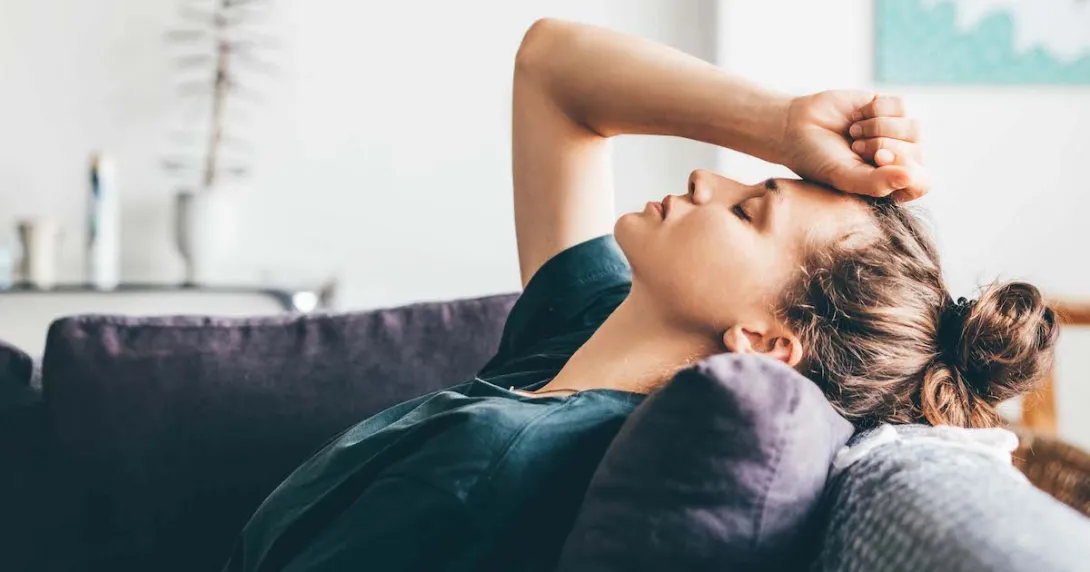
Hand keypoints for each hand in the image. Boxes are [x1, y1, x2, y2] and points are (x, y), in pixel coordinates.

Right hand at [781, 91, 927, 200]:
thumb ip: (877, 183)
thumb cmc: (818, 160)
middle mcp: (898, 160)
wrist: (796, 127)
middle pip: (917, 152)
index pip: (921, 182)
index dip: (903, 169)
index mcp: (889, 184)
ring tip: (854, 133)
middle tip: (855, 147)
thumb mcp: (844, 177)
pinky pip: (900, 106)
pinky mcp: (889, 108)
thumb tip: (911, 177)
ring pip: (913, 128)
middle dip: (882, 146)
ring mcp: (896, 134)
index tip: (876, 159)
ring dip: (878, 128)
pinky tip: (857, 117)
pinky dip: (875, 110)